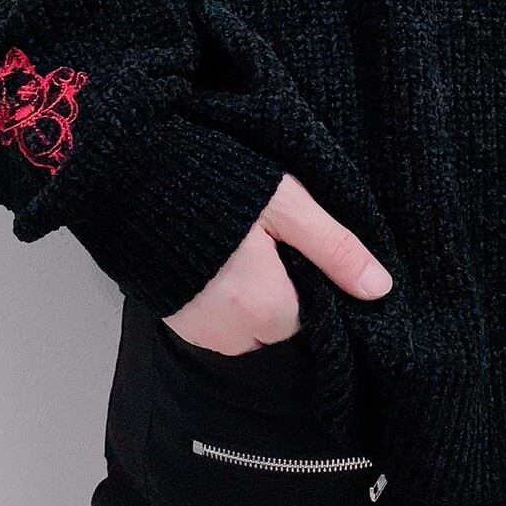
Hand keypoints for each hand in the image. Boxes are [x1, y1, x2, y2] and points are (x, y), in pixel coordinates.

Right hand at [163, 174, 392, 353]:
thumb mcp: (286, 205)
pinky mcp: (172, 319)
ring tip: (238, 245)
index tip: (296, 246)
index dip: (311, 281)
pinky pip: (215, 323)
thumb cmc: (212, 182)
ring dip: (252, 297)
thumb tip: (379, 288)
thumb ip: (333, 249)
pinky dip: (222, 298)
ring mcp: (195, 329)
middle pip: (279, 324)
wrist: (127, 173)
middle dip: (282, 290)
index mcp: (262, 305)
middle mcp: (228, 331)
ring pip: (247, 327)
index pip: (312, 316)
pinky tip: (215, 257)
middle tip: (266, 239)